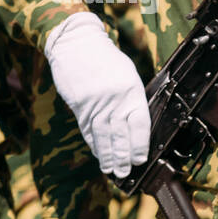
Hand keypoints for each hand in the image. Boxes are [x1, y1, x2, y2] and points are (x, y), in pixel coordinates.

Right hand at [44, 12, 150, 177]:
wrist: (76, 45)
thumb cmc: (107, 60)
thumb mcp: (128, 75)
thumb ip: (132, 99)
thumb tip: (137, 127)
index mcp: (131, 91)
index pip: (139, 123)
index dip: (139, 145)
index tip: (141, 159)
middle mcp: (113, 99)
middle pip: (119, 134)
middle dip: (122, 157)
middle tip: (125, 173)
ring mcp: (94, 103)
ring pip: (102, 135)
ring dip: (107, 156)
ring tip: (112, 171)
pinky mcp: (79, 105)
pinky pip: (87, 129)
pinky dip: (94, 144)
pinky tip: (99, 155)